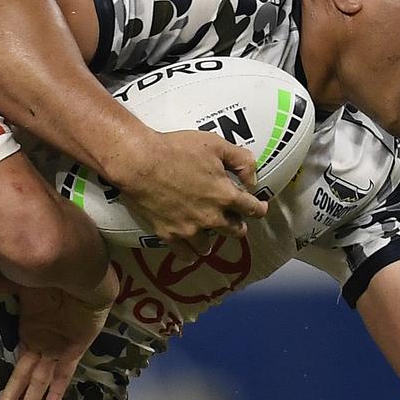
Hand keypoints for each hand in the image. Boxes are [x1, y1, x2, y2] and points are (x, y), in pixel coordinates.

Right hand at [0, 264, 116, 399]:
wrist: (82, 274)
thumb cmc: (50, 277)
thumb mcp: (18, 281)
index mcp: (29, 333)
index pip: (17, 366)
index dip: (9, 384)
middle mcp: (42, 345)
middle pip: (26, 378)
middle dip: (15, 398)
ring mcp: (58, 349)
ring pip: (41, 381)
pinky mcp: (74, 350)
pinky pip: (63, 375)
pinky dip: (57, 391)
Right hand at [116, 129, 267, 256]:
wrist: (139, 162)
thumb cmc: (176, 149)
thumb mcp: (215, 144)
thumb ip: (241, 160)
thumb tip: (252, 179)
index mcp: (225, 195)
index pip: (252, 209)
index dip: (259, 208)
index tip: (259, 208)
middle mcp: (212, 217)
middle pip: (235, 231)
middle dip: (238, 225)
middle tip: (233, 220)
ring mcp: (190, 229)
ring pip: (210, 246)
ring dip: (212, 239)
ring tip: (208, 233)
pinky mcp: (168, 234)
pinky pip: (185, 255)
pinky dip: (191, 254)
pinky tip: (191, 252)